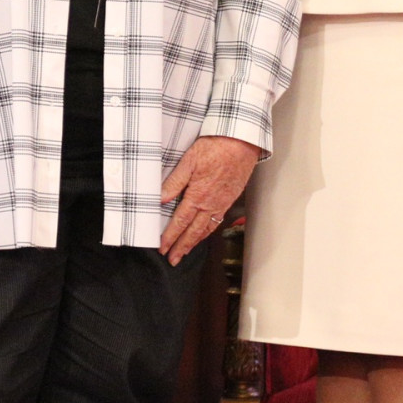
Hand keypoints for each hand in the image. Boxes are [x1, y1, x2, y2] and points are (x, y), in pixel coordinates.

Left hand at [159, 135, 258, 263]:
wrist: (242, 143)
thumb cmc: (216, 147)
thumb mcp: (189, 160)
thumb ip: (174, 182)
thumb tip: (160, 199)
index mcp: (198, 195)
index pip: (180, 221)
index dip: (170, 237)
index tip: (162, 248)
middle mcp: (210, 204)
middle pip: (193, 231)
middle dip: (182, 247)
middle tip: (172, 259)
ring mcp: (222, 203)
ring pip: (206, 229)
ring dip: (194, 242)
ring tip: (185, 252)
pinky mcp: (229, 199)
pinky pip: (217, 221)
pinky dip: (208, 231)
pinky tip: (204, 233)